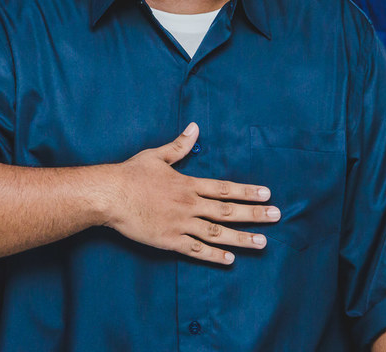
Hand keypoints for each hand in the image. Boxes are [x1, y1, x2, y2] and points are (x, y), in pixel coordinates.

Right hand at [104, 123, 278, 264]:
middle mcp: (189, 204)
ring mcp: (180, 224)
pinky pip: (197, 250)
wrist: (109, 195)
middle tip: (276, 216)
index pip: (224, 188)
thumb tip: (194, 127)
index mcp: (188, 184)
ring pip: (217, 233)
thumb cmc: (131, 174)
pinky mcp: (169, 241)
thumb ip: (179, 145)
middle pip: (227, 211)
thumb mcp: (156, 155)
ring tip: (262, 242)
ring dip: (242, 238)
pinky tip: (230, 259)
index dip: (247, 191)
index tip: (266, 194)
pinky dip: (215, 255)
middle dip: (254, 214)